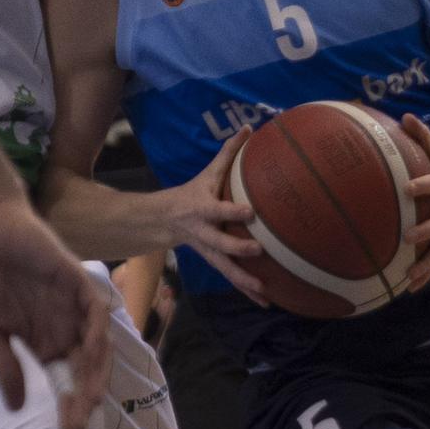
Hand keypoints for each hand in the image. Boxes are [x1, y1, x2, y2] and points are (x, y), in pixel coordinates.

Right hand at [0, 198, 111, 428]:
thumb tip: (14, 408)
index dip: (69, 405)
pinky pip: (95, 311)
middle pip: (86, 371)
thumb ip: (5, 365)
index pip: (66, 382)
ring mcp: (74, 308)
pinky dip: (96, 332)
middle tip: (77, 425)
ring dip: (96, 373)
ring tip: (89, 400)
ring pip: (97, 346)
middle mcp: (66, 330)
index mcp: (47, 344)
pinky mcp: (79, 284)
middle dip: (85, 398)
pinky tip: (89, 351)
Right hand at [162, 131, 265, 300]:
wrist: (164, 220)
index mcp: (203, 209)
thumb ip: (228, 153)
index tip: (251, 213)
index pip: (218, 210)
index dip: (232, 212)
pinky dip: (247, 290)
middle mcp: (204, 233)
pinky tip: (265, 301)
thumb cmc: (194, 192)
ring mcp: (208, 250)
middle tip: (258, 251)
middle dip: (237, 250)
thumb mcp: (207, 172)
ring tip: (264, 292)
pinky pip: (231, 278)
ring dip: (243, 281)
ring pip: (225, 268)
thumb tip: (249, 127)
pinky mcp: (214, 262)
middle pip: (220, 244)